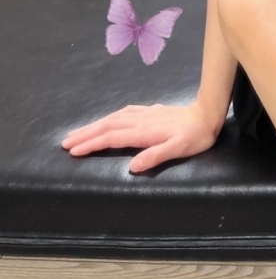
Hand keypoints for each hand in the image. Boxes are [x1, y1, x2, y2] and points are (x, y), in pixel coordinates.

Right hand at [61, 101, 221, 173]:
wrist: (207, 115)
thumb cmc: (195, 136)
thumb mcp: (179, 149)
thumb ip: (156, 155)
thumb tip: (132, 166)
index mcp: (145, 132)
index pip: (112, 137)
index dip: (92, 144)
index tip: (73, 150)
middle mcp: (141, 121)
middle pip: (108, 126)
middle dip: (86, 134)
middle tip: (65, 142)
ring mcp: (145, 114)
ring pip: (114, 118)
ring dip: (94, 125)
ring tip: (78, 133)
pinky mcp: (151, 112)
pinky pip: (124, 113)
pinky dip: (110, 117)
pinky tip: (107, 119)